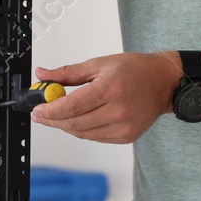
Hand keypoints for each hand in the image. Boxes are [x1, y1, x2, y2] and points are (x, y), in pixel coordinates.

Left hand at [30, 52, 181, 143]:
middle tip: (40, 114)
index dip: (49, 110)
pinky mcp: (126, 137)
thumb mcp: (99, 64)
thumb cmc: (134, 70)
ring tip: (56, 116)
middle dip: (52, 120)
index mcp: (110, 88)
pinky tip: (77, 120)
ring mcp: (123, 127)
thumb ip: (68, 73)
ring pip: (82, 133)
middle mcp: (118, 111)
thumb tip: (42, 75)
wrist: (163, 83)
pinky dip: (81, 130)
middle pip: (74, 123)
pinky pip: (95, 137)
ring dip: (65, 126)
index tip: (36, 109)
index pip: (71, 106)